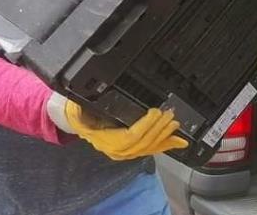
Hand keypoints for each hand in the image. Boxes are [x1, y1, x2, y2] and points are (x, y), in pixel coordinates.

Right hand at [65, 102, 188, 160]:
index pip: (130, 136)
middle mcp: (118, 151)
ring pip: (149, 147)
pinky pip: (152, 150)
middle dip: (159, 128)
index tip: (155, 112)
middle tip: (170, 114)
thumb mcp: (78, 111)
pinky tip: (179, 141)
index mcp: (106, 141)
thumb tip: (78, 103)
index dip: (145, 125)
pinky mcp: (134, 152)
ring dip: (165, 135)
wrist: (82, 128)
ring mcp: (126, 153)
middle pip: (143, 142)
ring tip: (175, 124)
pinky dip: (166, 144)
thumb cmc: (82, 117)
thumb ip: (79, 108)